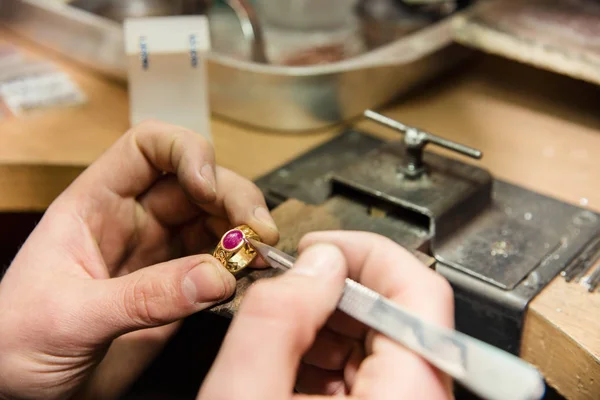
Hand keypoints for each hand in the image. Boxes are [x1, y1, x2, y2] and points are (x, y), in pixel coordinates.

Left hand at [0, 120, 278, 399]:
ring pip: (215, 221)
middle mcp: (133, 222)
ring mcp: (159, 255)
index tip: (208, 185)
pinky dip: (243, 266)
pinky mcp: (177, 289)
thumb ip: (144, 297)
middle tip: (257, 231)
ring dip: (245, 231)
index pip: (148, 148)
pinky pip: (219, 265)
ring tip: (262, 255)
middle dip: (232, 197)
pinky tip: (253, 274)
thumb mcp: (71, 316)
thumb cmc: (13, 343)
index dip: (185, 152)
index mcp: (95, 205)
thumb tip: (214, 277)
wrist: (16, 393)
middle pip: (196, 183)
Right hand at [197, 231, 453, 399]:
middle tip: (292, 286)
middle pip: (400, 312)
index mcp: (405, 395)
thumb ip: (276, 319)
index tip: (322, 245)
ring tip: (286, 331)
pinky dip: (333, 356)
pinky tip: (296, 366)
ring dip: (331, 322)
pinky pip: (374, 372)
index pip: (419, 290)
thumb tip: (312, 261)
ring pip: (384, 340)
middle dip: (338, 288)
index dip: (367, 251)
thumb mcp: (243, 397)